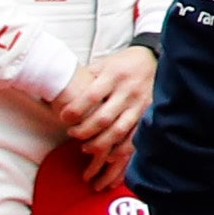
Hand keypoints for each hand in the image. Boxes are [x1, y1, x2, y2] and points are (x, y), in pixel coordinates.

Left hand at [52, 44, 152, 163]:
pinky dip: (121, 149)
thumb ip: (85, 78)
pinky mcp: (150, 114)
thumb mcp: (103, 64)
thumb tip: (58, 91)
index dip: (75, 111)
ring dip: (99, 144)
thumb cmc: (122, 64)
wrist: (155, 60)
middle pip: (103, 118)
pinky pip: (135, 137)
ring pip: (118, 131)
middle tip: (72, 133)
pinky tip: (109, 155)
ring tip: (86, 147)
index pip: (91, 97)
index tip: (64, 118)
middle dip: (83, 131)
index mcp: (114, 75)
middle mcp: (128, 90)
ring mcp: (141, 104)